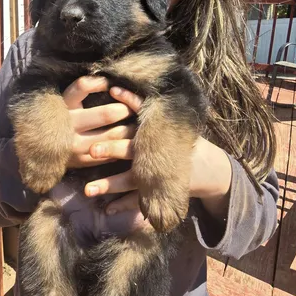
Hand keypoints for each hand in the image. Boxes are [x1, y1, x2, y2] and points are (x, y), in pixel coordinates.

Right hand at [63, 77, 135, 169]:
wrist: (35, 149)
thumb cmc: (58, 118)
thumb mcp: (63, 101)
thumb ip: (82, 91)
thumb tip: (110, 80)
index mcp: (62, 106)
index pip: (83, 86)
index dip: (100, 83)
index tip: (111, 83)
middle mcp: (67, 126)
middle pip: (105, 114)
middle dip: (125, 108)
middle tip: (135, 105)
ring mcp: (74, 146)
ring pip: (111, 136)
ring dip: (129, 128)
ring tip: (137, 122)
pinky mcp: (81, 161)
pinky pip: (109, 153)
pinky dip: (121, 145)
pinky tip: (128, 139)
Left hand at [90, 88, 231, 226]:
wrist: (208, 168)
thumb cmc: (178, 140)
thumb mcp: (167, 121)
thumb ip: (141, 107)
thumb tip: (113, 86)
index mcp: (155, 134)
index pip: (138, 119)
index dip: (125, 108)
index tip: (110, 96)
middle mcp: (155, 153)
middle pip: (131, 150)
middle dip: (111, 150)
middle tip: (91, 151)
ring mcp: (156, 175)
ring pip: (130, 180)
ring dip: (108, 184)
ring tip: (87, 190)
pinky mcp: (158, 192)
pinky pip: (138, 201)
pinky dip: (123, 205)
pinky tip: (106, 209)